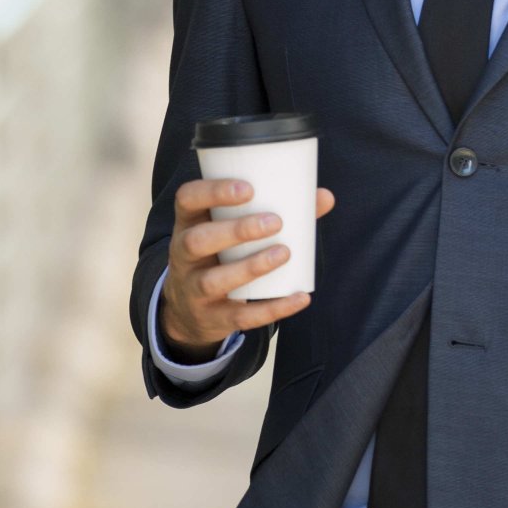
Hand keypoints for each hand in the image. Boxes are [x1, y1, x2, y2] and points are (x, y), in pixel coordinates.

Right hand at [159, 178, 337, 359]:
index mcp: (188, 223)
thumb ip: (275, 211)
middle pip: (197, 241)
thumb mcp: (229, 230)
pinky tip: (299, 297)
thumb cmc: (221, 255)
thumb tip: (324, 197)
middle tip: (275, 222)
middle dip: (236, 231)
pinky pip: (239, 317)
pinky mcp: (211, 318)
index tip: (248, 189)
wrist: (189, 312)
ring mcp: (193, 290)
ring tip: (284, 253)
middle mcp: (182, 255)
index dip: (212, 191)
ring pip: (213, 280)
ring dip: (251, 267)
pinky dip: (272, 308)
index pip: (187, 200)